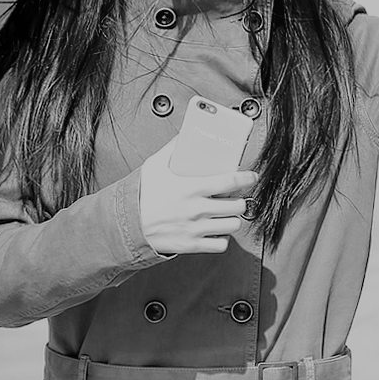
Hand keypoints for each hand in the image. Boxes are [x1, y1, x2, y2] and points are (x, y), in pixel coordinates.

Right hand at [138, 136, 257, 254]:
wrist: (126, 226)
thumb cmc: (140, 196)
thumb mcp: (154, 166)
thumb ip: (172, 149)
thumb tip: (183, 134)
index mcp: (191, 188)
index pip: (230, 182)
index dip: (246, 178)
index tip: (252, 176)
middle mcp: (197, 209)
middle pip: (237, 206)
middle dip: (240, 201)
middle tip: (236, 198)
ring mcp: (196, 229)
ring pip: (233, 226)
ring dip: (233, 219)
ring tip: (227, 214)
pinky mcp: (192, 245)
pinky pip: (220, 245)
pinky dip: (222, 239)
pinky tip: (216, 231)